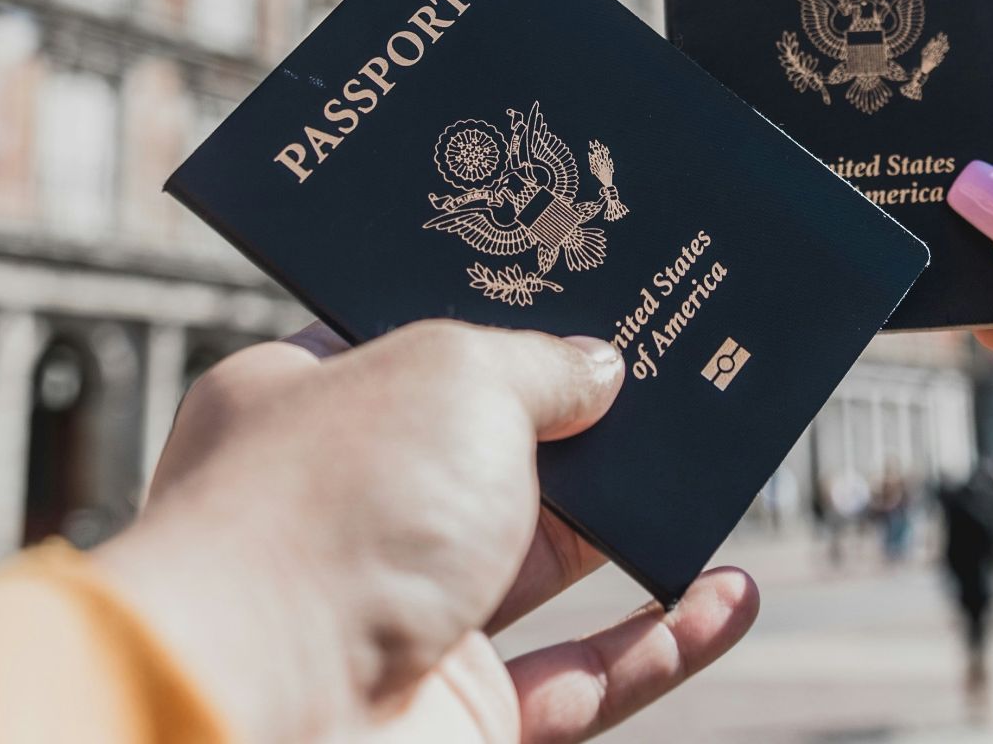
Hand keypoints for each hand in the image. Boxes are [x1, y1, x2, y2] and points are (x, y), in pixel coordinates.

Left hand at [93, 320, 758, 741]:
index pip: (408, 347)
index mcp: (304, 409)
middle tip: (673, 373)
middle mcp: (348, 513)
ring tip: (719, 470)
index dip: (498, 320)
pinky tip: (729, 597)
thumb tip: (598, 369)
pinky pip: (584, 677)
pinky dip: (662, 642)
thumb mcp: (452, 375)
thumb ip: (538, 364)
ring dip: (635, 527)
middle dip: (584, 422)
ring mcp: (402, 619)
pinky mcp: (458, 715)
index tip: (583, 291)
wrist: (263, 715)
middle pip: (491, 455)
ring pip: (546, 565)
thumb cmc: (330, 512)